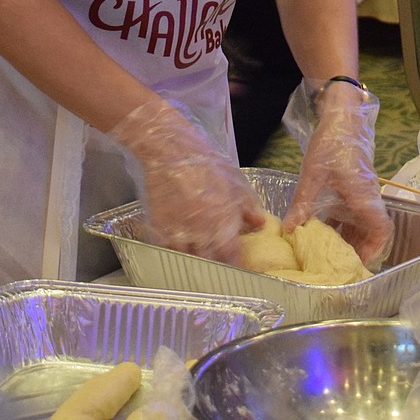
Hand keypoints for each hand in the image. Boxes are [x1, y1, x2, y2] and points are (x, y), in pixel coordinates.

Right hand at [110, 98, 264, 264]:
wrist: (169, 151)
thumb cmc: (203, 161)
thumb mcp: (233, 180)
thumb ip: (247, 205)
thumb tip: (260, 223)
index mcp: (223, 220)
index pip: (232, 257)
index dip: (235, 266)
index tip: (237, 268)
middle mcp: (202, 231)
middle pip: (210, 264)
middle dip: (216, 267)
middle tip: (218, 266)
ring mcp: (179, 232)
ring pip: (188, 261)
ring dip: (195, 262)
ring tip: (199, 261)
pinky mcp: (159, 229)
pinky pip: (168, 252)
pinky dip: (175, 253)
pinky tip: (180, 249)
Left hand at [281, 81, 392, 269]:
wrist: (342, 117)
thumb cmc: (331, 144)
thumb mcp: (313, 174)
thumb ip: (302, 203)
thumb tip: (289, 230)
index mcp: (363, 197)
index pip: (381, 229)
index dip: (374, 250)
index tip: (358, 263)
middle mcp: (367, 197)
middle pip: (371, 232)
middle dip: (358, 250)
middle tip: (337, 264)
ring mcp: (362, 192)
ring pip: (361, 222)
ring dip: (349, 238)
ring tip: (328, 252)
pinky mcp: (354, 186)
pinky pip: (353, 212)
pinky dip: (341, 223)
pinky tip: (322, 229)